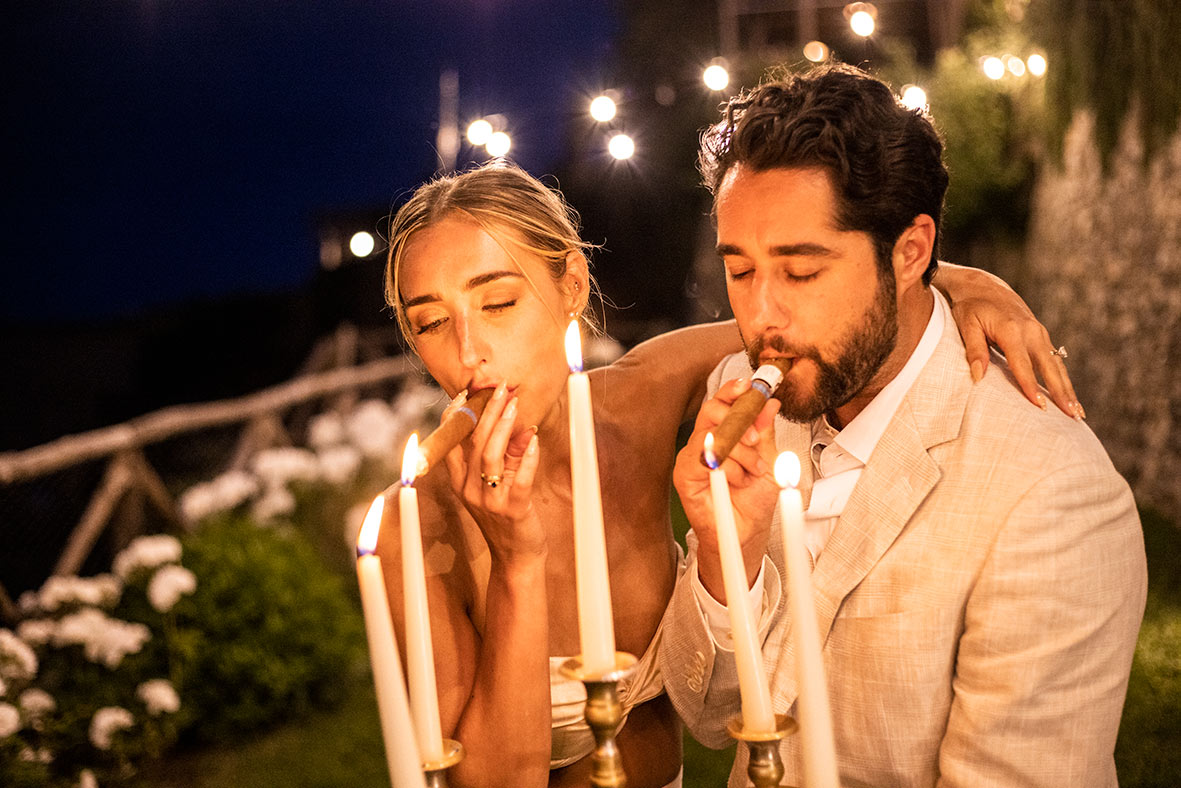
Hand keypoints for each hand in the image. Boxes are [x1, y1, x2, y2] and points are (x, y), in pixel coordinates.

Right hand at [443, 382, 543, 561]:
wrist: (516, 557)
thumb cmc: (506, 516)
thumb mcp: (499, 482)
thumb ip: (506, 455)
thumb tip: (518, 424)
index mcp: (459, 481)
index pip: (453, 442)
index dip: (458, 415)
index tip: (467, 392)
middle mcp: (468, 489)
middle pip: (474, 442)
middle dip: (487, 411)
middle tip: (500, 387)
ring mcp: (489, 501)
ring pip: (491, 456)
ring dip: (503, 426)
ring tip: (513, 404)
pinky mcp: (513, 510)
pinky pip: (520, 479)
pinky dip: (528, 457)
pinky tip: (534, 439)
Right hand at [673, 377, 779, 601]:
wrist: (748, 532)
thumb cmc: (754, 499)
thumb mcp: (769, 460)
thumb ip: (765, 432)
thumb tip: (769, 404)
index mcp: (724, 432)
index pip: (723, 401)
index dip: (733, 390)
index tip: (750, 385)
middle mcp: (705, 441)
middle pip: (712, 410)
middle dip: (738, 419)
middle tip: (756, 437)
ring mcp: (692, 456)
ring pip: (714, 434)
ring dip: (741, 453)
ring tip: (753, 472)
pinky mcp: (684, 474)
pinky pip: (705, 458)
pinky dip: (728, 468)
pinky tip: (736, 481)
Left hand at [937, 263, 1083, 418]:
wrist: (983, 285)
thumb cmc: (970, 307)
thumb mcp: (966, 325)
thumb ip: (974, 350)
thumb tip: (978, 377)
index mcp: (1012, 330)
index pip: (1023, 365)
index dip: (1031, 387)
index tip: (1040, 407)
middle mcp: (1031, 331)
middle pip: (1049, 367)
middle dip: (1061, 393)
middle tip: (1073, 417)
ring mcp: (1039, 332)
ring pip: (1057, 365)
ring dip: (1068, 389)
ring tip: (1078, 414)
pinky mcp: (1041, 335)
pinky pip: (1055, 361)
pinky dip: (1063, 379)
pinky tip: (1068, 397)